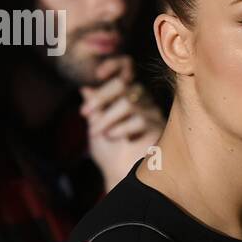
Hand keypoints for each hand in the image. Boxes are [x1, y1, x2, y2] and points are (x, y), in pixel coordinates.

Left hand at [81, 57, 166, 190]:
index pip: (126, 68)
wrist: (119, 176)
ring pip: (128, 103)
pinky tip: (112, 137)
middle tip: (85, 113)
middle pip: (123, 85)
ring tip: (96, 133)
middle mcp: (141, 100)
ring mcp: (151, 113)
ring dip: (107, 118)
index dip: (115, 65)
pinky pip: (138, 120)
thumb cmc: (108, 152)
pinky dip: (120, 127)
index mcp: (126, 94)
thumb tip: (85, 88)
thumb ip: (93, 108)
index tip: (98, 74)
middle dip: (101, 98)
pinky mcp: (157, 128)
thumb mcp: (95, 126)